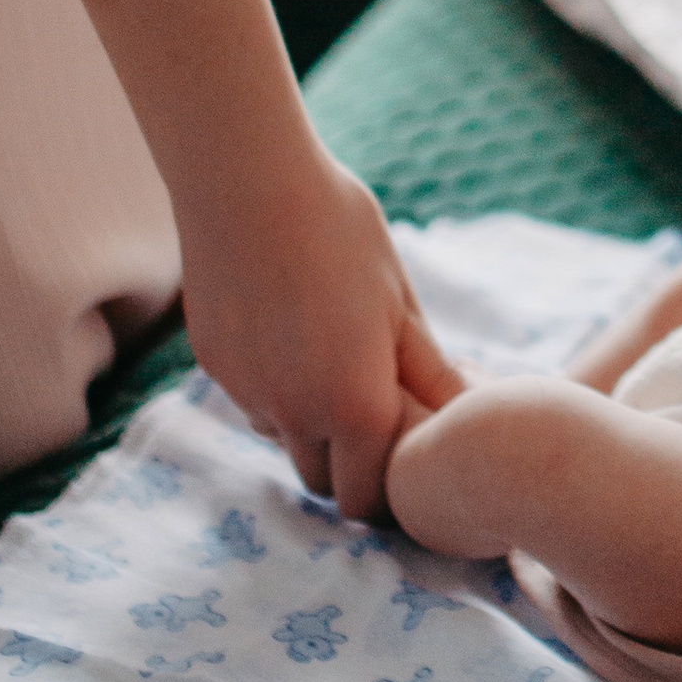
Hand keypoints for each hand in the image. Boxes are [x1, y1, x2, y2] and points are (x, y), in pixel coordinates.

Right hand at [180, 145, 463, 523]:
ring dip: (309, 424)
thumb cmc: (342, 232)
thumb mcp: (402, 302)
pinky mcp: (214, 364)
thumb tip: (466, 416)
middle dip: (349, 464)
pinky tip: (292, 330)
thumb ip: (430, 373)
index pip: (365, 498)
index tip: (405, 457)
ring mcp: (246, 391)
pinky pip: (253, 398)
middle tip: (378, 415)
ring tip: (334, 359)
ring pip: (283, 437)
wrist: (248, 183)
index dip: (386, 489)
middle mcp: (293, 414)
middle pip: (321, 481)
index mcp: (354, 408)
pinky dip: (276, 388)